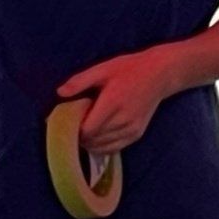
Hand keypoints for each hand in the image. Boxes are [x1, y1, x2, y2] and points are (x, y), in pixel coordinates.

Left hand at [56, 50, 179, 154]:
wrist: (159, 74)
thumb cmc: (128, 69)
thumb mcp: (102, 69)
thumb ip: (80, 81)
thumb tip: (59, 93)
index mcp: (113, 102)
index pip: (87, 130)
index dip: (74, 129)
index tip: (69, 120)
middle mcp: (123, 120)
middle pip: (93, 141)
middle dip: (80, 136)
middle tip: (74, 125)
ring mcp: (132, 129)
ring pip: (102, 148)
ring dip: (90, 143)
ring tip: (85, 129)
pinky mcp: (137, 134)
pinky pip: (114, 148)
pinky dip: (102, 146)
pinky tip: (97, 136)